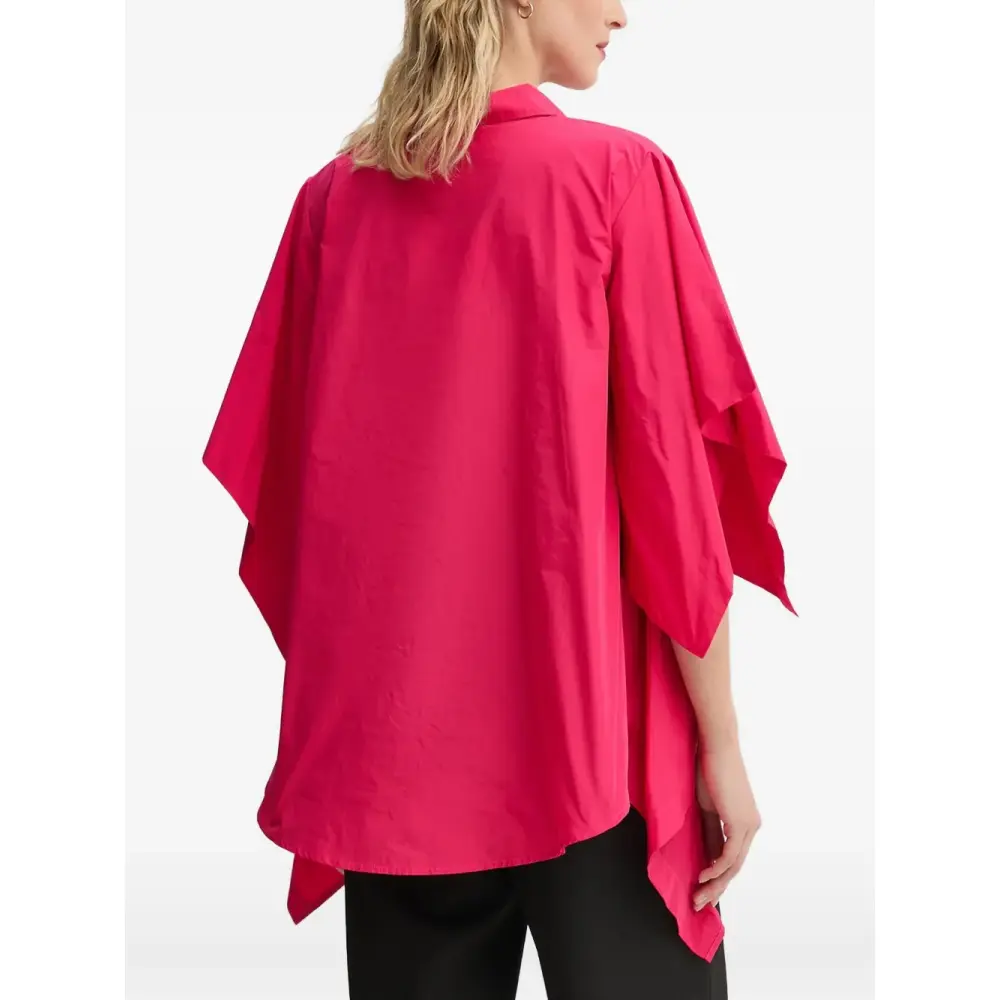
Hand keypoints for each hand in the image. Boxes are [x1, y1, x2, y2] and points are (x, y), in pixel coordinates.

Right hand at [693, 741, 760, 911]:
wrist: (717, 748)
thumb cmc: (710, 770)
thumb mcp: (708, 807)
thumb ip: (711, 832)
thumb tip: (707, 855)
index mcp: (745, 823)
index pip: (732, 858)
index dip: (717, 878)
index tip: (702, 891)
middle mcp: (752, 827)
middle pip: (735, 867)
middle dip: (716, 888)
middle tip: (699, 903)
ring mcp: (748, 825)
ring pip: (733, 866)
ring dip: (715, 884)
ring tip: (698, 896)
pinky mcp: (740, 823)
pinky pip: (729, 855)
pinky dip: (715, 869)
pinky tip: (701, 876)